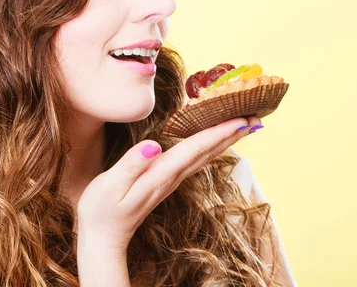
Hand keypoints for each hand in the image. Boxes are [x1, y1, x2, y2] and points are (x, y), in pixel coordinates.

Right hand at [76, 116, 261, 250]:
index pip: (195, 149)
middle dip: (232, 133)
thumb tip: (154, 146)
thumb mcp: (109, 187)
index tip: (240, 119)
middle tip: (255, 116)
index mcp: (160, 175)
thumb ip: (132, 165)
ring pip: (205, 156)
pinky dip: (210, 146)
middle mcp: (172, 177)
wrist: (103, 239)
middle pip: (208, 151)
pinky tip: (215, 140)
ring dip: (225, 140)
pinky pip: (195, 159)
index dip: (218, 132)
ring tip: (243, 125)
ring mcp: (172, 180)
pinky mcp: (167, 181)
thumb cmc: (101, 212)